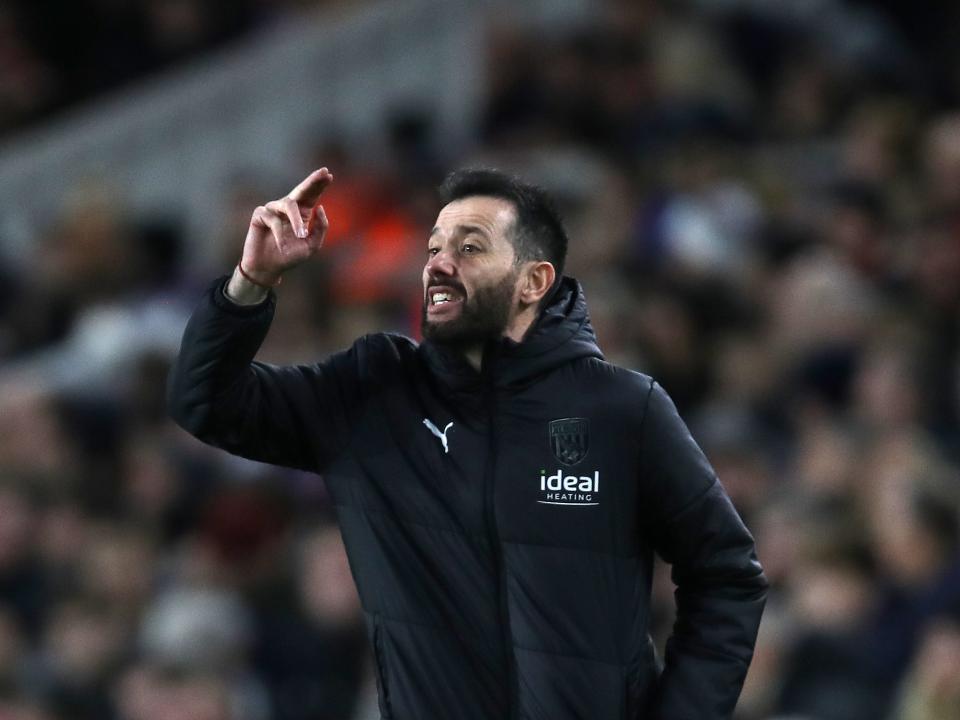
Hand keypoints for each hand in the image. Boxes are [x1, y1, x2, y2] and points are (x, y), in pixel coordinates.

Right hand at [239, 167, 333, 285]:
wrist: (269, 268)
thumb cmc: (289, 256)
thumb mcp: (311, 245)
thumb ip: (320, 228)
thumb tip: (320, 207)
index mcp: (302, 213)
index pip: (312, 195)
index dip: (319, 185)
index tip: (329, 175)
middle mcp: (288, 208)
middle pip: (301, 190)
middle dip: (313, 181)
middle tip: (323, 172)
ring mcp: (273, 210)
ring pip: (289, 205)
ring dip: (297, 221)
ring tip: (301, 236)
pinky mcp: (260, 215)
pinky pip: (273, 219)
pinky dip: (279, 234)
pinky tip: (281, 245)